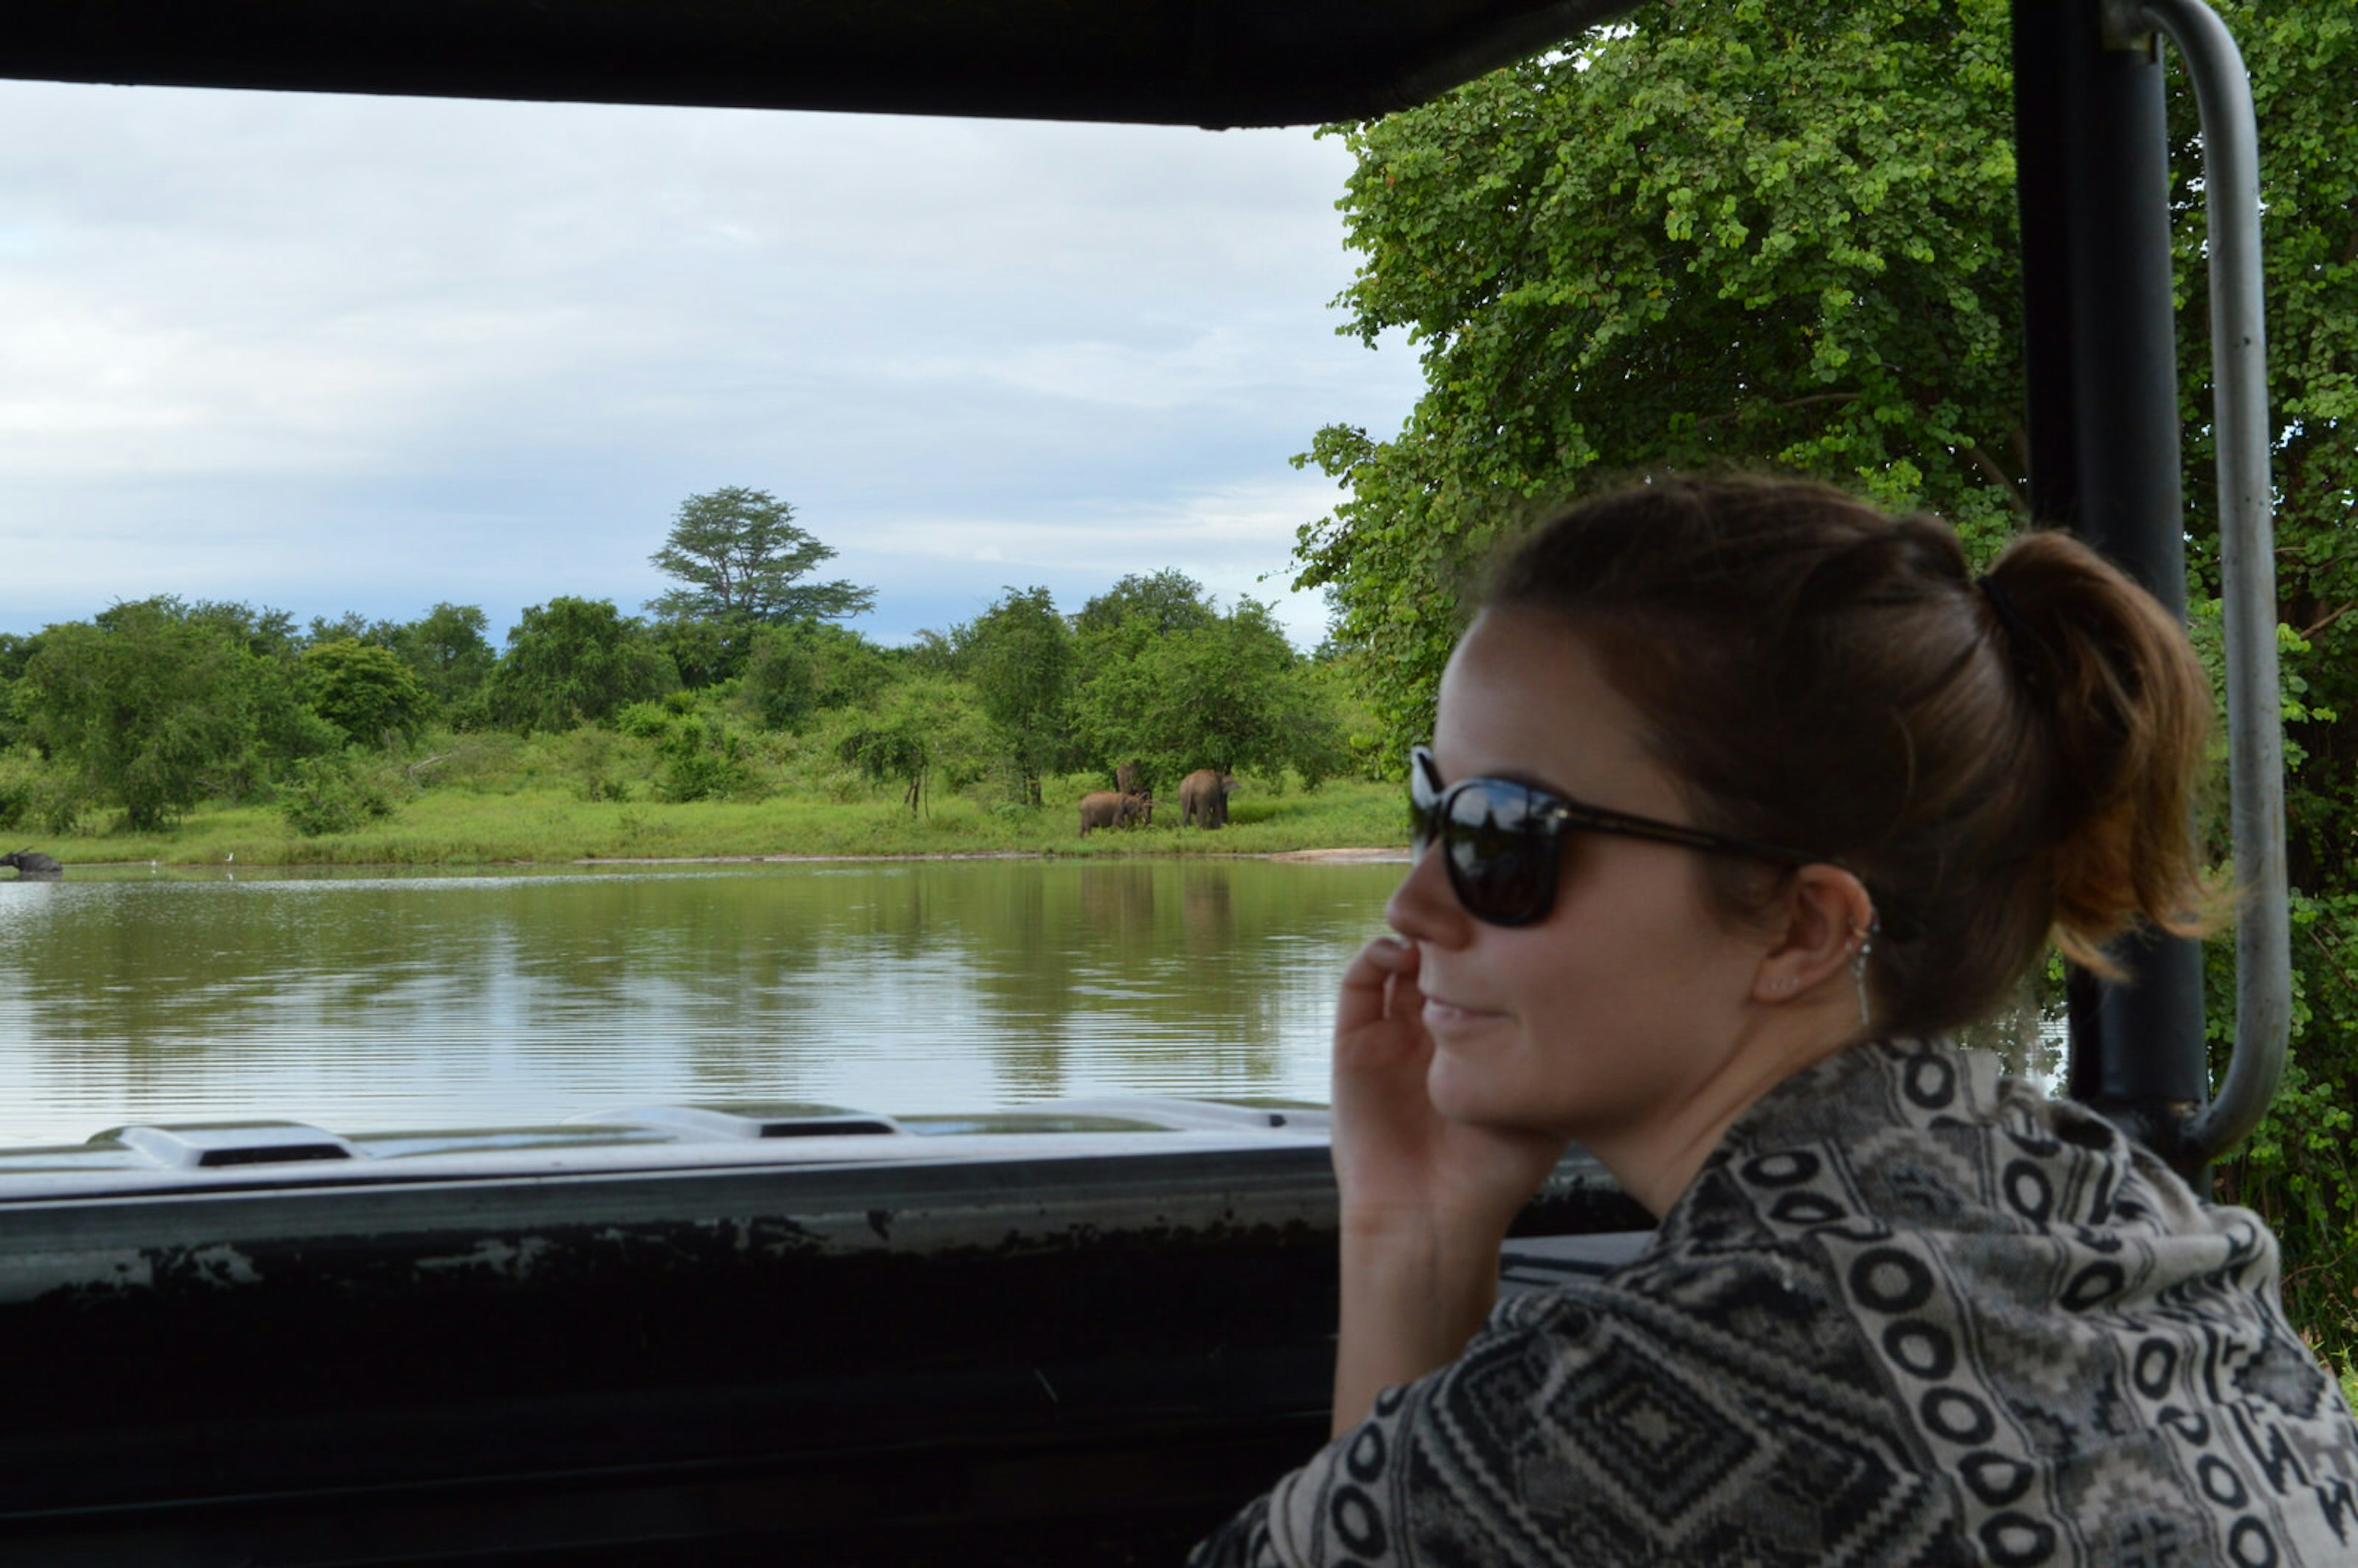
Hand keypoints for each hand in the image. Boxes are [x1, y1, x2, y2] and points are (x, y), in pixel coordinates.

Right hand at [1325, 937, 1568, 1433]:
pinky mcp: (1354, 1043)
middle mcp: (1432, 1025)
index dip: (1492, 932)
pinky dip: (1374, 958)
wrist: (1432, 1218)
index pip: (1481, 964)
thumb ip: (1556, 1049)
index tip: (1513, 911)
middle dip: (1453, 920)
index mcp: (1477, 1033)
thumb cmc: (1493, 1170)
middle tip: (1471, 900)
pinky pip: (1357, 986)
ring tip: (1437, 926)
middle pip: (1438, 950)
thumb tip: (1594, 989)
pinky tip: (1400, 954)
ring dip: (1412, 932)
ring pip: (1397, 957)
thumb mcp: (1544, 1099)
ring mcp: (1392, 1030)